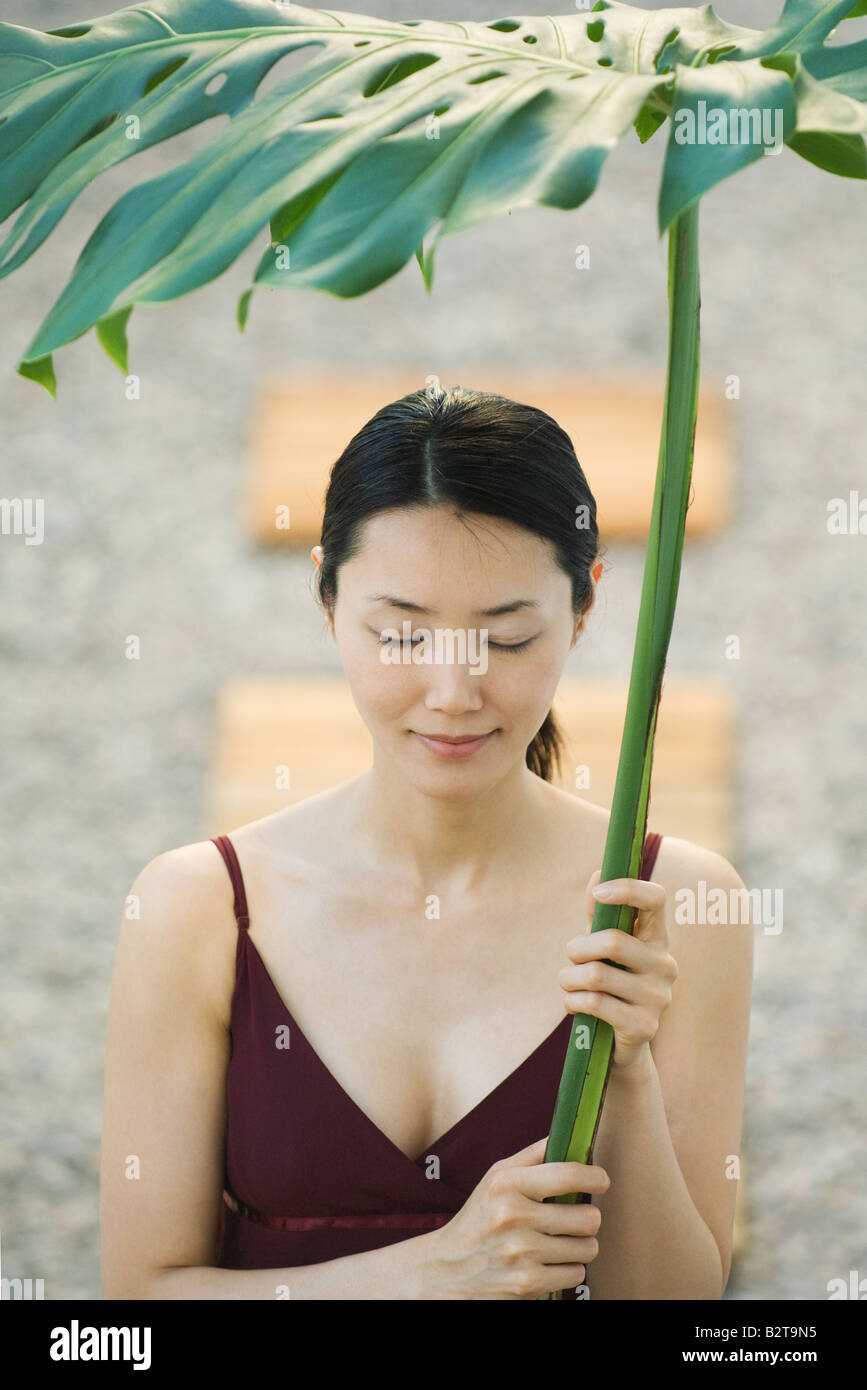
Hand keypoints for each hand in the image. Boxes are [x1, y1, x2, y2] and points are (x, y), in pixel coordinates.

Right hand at [420, 1137, 608, 1299]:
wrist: (446, 1268)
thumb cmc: (479, 1217)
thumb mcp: (495, 1178)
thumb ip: (532, 1156)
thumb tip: (567, 1135)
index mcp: (507, 1184)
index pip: (568, 1175)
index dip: (594, 1177)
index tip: (601, 1180)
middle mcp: (513, 1217)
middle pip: (588, 1217)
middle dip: (587, 1218)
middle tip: (574, 1218)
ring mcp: (521, 1253)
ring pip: (588, 1248)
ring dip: (580, 1246)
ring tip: (559, 1241)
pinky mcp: (527, 1284)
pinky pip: (576, 1274)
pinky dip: (568, 1270)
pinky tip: (549, 1262)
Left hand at [557, 868, 676, 1073]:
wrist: (620, 1044)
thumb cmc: (609, 982)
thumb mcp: (603, 946)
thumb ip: (599, 914)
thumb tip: (597, 874)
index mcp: (657, 938)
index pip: (656, 899)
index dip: (627, 888)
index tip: (599, 893)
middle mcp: (665, 964)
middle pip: (613, 941)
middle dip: (577, 949)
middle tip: (571, 958)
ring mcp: (658, 997)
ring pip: (597, 975)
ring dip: (569, 978)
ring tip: (568, 983)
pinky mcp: (644, 1026)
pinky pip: (594, 1003)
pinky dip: (572, 1001)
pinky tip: (573, 1004)